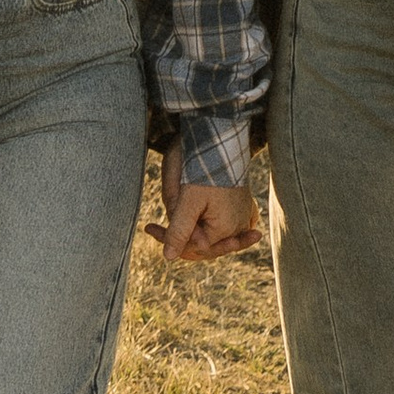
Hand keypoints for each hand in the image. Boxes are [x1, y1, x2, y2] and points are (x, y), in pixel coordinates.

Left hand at [146, 149, 259, 264]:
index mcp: (226, 229)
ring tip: (164, 227)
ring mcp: (243, 214)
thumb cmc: (205, 167)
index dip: (170, 239)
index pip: (193, 246)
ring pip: (211, 233)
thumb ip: (179, 230)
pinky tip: (198, 225)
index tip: (150, 228)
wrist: (221, 136)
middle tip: (152, 227)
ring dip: (191, 229)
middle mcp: (239, 226)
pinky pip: (226, 223)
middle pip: (203, 242)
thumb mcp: (187, 200)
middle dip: (179, 234)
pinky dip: (210, 224)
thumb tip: (169, 257)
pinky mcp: (242, 204)